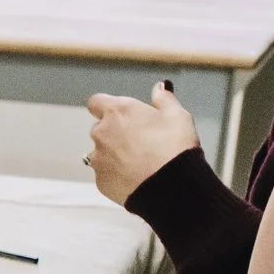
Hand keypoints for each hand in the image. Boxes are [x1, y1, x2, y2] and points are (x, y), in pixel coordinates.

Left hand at [85, 83, 197, 203]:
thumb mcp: (177, 116)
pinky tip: (137, 176)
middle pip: (101, 128)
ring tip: (142, 161)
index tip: (121, 113)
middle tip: (142, 140)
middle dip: (116, 132)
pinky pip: (106, 173)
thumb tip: (160, 87)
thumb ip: (164, 99)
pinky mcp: (100, 180)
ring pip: (102, 152)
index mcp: (118, 112)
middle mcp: (101, 133)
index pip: (96, 102)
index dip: (107, 106)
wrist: (171, 187)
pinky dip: (117, 173)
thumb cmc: (175, 147)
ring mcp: (98, 158)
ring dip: (115, 154)